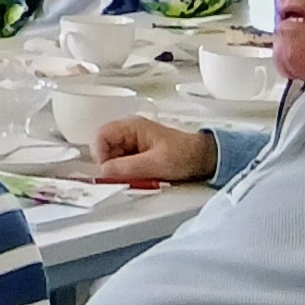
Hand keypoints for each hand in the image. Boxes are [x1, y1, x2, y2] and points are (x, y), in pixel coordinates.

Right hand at [82, 115, 217, 184]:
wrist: (204, 159)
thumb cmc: (185, 154)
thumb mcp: (155, 163)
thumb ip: (128, 167)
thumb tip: (104, 171)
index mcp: (131, 127)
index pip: (101, 136)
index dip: (100, 154)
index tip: (108, 171)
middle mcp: (128, 132)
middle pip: (104, 148)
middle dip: (111, 165)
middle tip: (124, 177)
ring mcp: (132, 143)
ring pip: (112, 158)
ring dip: (120, 170)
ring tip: (138, 177)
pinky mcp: (137, 153)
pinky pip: (122, 163)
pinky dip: (127, 172)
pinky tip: (140, 177)